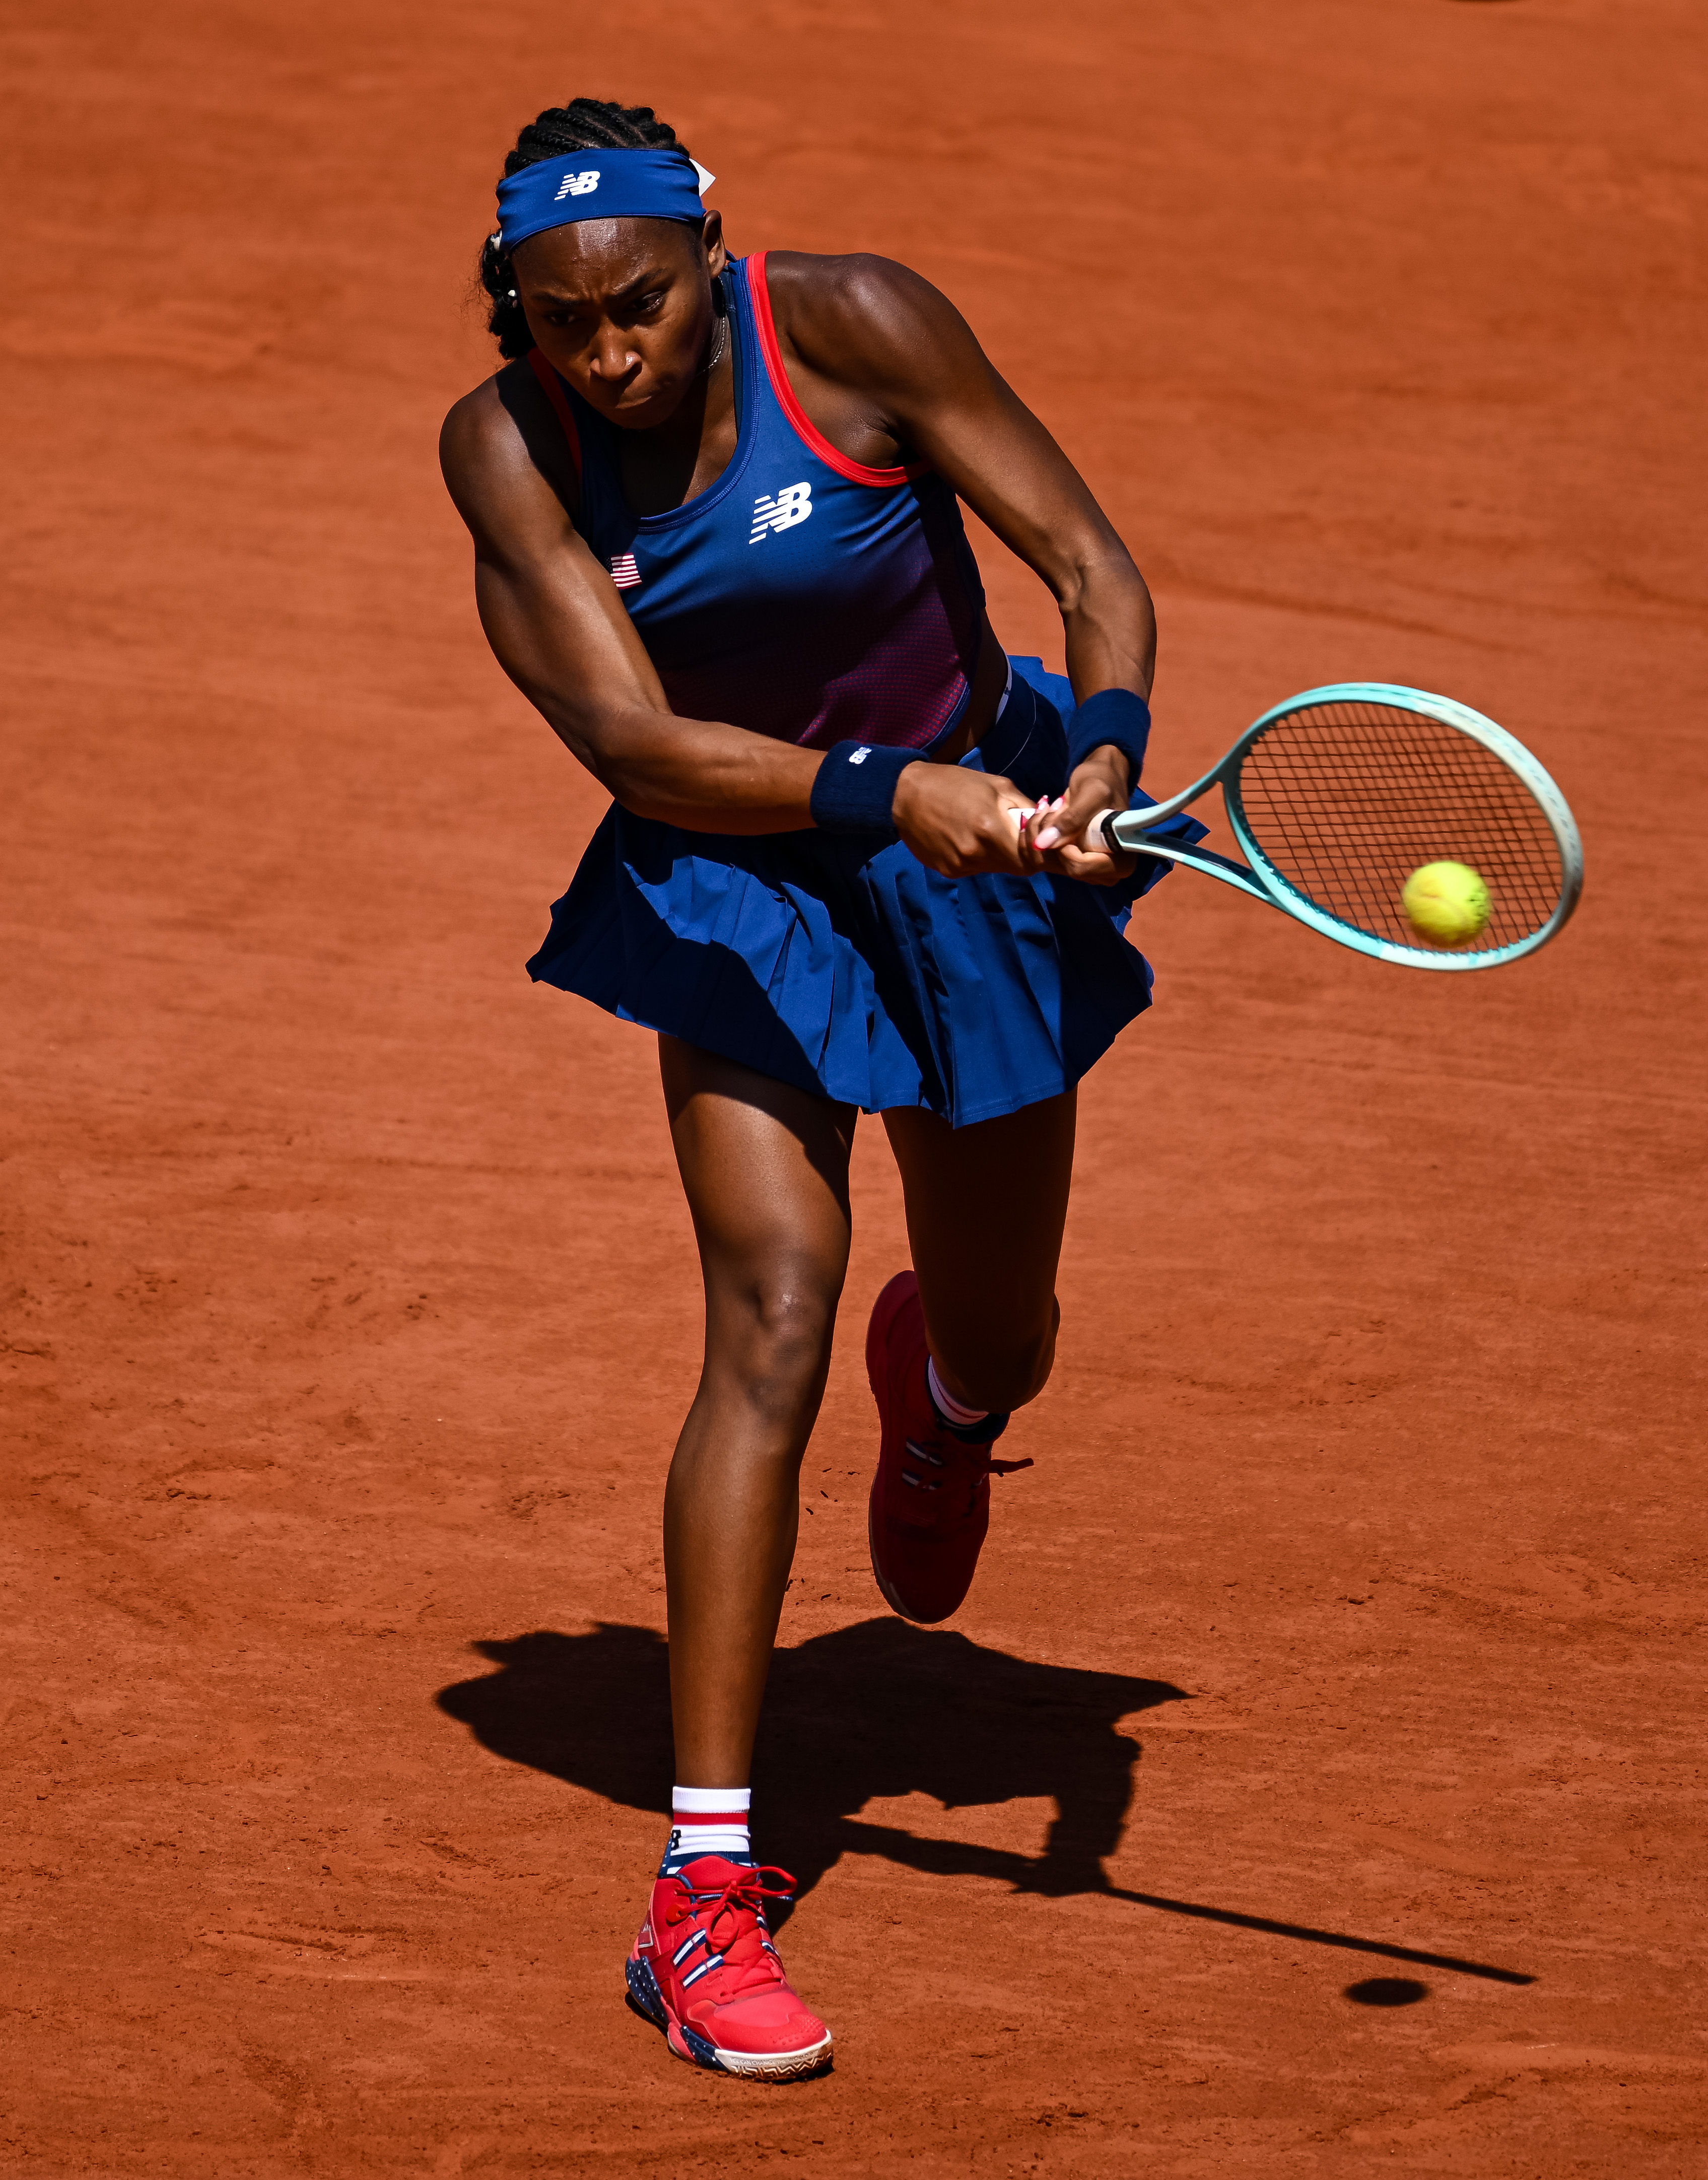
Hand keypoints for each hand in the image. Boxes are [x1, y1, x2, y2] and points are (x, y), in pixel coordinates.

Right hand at [892, 760, 1043, 877]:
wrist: (904, 794)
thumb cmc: (953, 783)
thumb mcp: (997, 785)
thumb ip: (1025, 807)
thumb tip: (1048, 821)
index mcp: (990, 829)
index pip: (1032, 860)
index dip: (1043, 855)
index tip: (1044, 843)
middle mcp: (975, 853)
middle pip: (1017, 868)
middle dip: (1025, 855)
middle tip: (1022, 838)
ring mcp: (960, 865)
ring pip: (996, 868)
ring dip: (1002, 854)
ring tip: (989, 831)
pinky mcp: (948, 870)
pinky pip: (975, 867)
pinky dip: (980, 855)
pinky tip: (968, 836)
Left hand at [1032, 749, 1138, 887]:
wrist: (1101, 775)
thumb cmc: (1103, 781)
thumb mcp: (1091, 794)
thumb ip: (1071, 819)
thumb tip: (1042, 845)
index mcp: (1121, 859)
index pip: (1082, 868)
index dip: (1065, 849)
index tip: (1062, 821)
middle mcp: (1108, 870)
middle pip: (1067, 869)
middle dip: (1053, 840)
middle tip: (1053, 809)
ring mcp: (1092, 867)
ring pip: (1055, 865)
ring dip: (1045, 836)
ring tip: (1051, 810)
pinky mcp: (1078, 860)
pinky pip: (1051, 859)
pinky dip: (1043, 838)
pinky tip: (1048, 818)